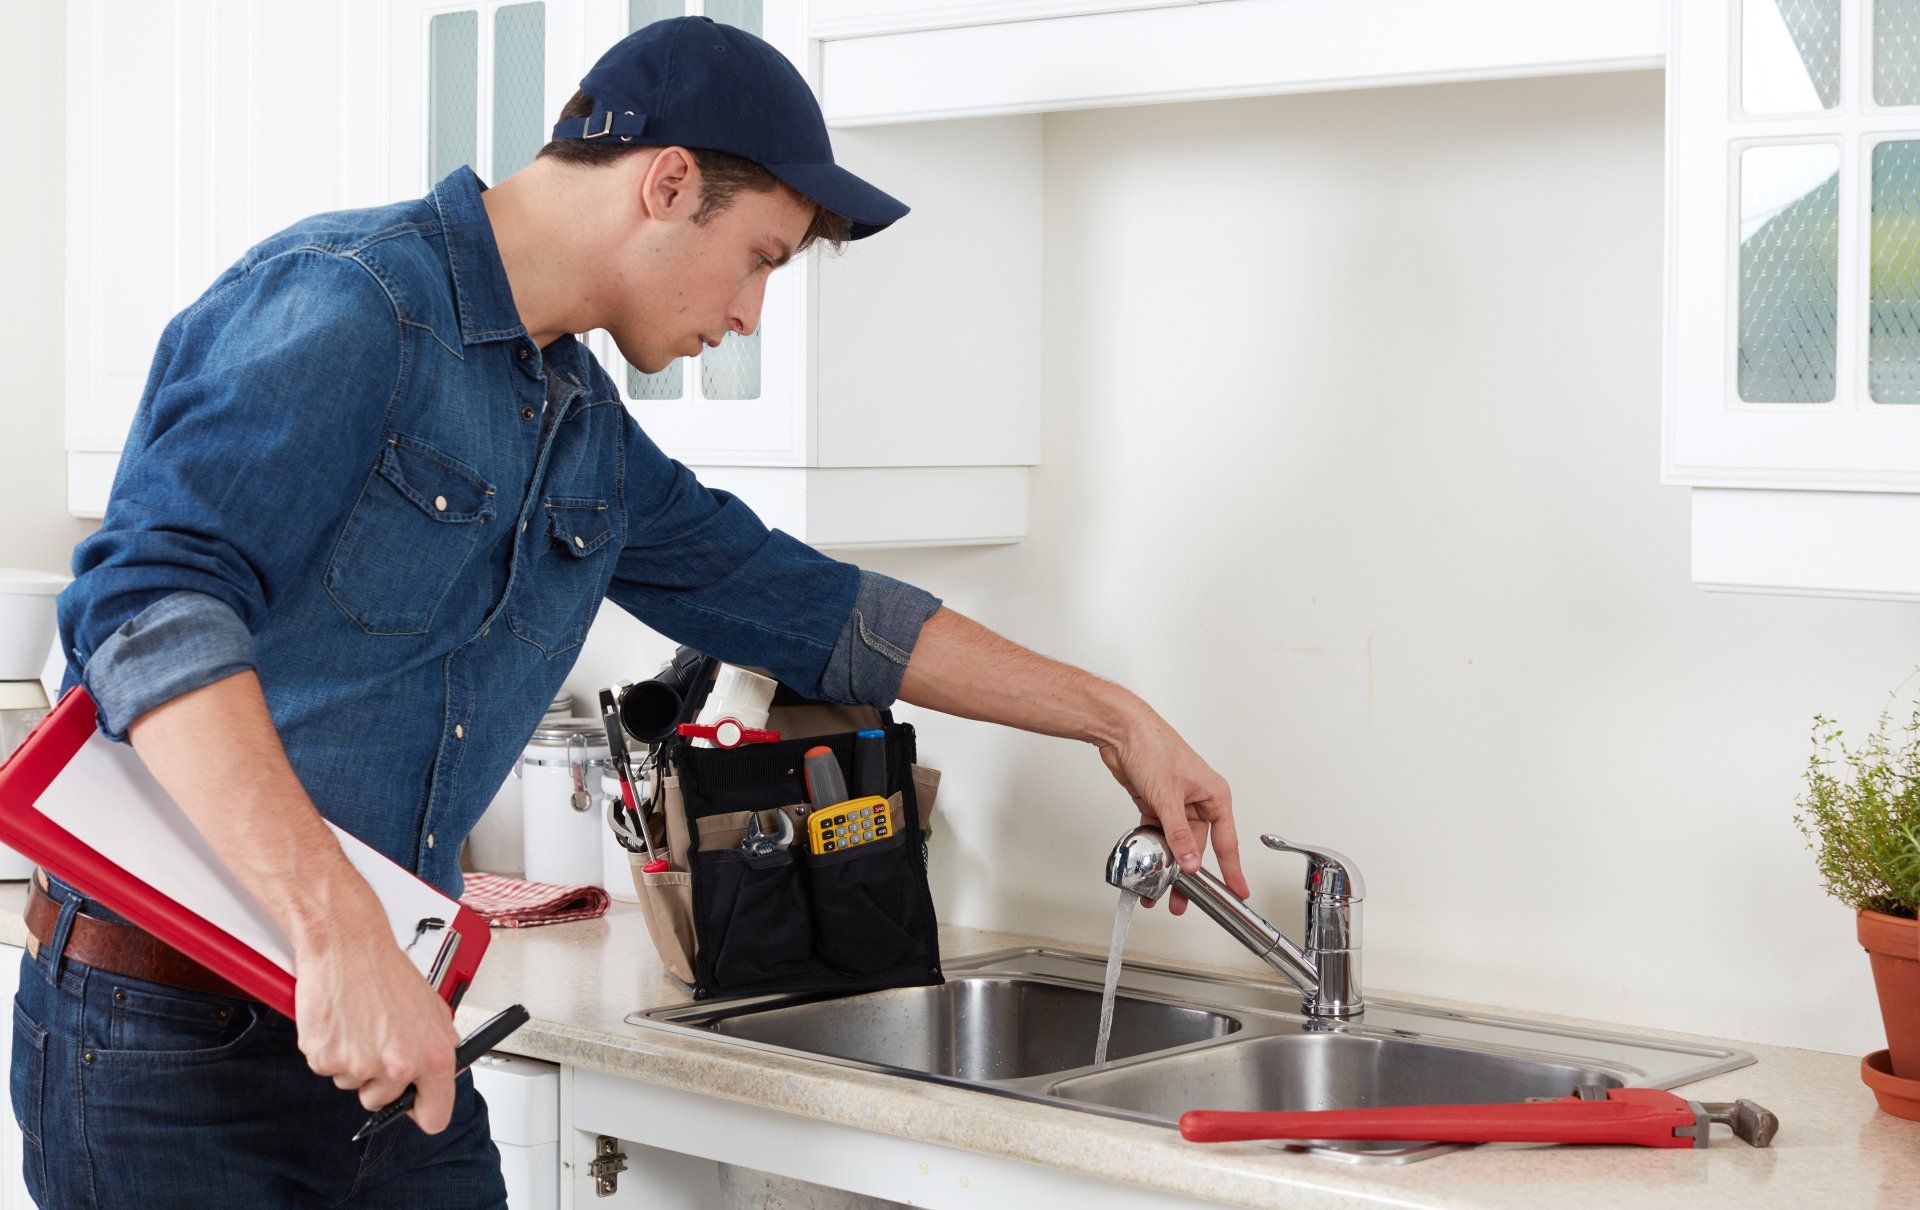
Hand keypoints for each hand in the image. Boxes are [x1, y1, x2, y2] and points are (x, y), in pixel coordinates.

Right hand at [293, 897, 460, 1132]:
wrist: (348, 945)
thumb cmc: (386, 971)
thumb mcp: (432, 1008)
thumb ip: (438, 1046)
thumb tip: (441, 1073)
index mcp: (432, 1058)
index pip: (434, 1117)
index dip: (422, 1111)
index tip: (414, 1104)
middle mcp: (397, 1067)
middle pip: (383, 1102)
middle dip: (379, 1079)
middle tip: (377, 1041)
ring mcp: (358, 1066)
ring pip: (353, 1084)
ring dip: (354, 1062)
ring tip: (360, 1023)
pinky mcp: (325, 1059)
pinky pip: (328, 1069)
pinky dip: (332, 1050)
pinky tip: (341, 1022)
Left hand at [1096, 700, 1248, 914]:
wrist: (1121, 730)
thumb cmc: (1153, 746)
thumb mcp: (1168, 796)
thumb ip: (1179, 834)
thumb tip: (1190, 861)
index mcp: (1214, 796)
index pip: (1227, 841)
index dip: (1232, 870)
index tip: (1238, 892)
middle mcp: (1198, 801)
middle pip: (1198, 847)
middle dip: (1189, 875)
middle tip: (1185, 900)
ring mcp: (1175, 804)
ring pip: (1175, 844)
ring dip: (1167, 866)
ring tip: (1159, 890)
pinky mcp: (1155, 804)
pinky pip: (1158, 835)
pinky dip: (1152, 850)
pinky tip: (1147, 866)